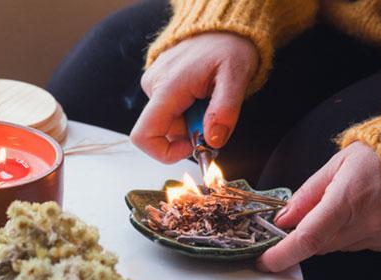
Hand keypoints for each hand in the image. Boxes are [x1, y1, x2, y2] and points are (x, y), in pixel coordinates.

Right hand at [131, 33, 257, 162]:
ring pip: (169, 122)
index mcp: (168, 88)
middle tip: (214, 116)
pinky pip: (170, 110)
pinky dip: (188, 110)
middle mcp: (154, 86)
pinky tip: (201, 93)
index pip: (144, 135)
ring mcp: (154, 85)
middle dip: (190, 132)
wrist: (222, 25)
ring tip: (209, 98)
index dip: (165, 153)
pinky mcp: (159, 84)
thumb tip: (213, 139)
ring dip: (192, 120)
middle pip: (163, 131)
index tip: (191, 147)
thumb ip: (225, 110)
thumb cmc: (228, 46)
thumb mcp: (236, 76)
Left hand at [257, 142, 380, 271]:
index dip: (282, 255)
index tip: (265, 262)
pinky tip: (366, 213)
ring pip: (340, 247)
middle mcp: (367, 222)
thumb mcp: (337, 164)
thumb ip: (307, 194)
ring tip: (348, 204)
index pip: (307, 238)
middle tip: (307, 216)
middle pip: (320, 246)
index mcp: (348, 199)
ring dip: (332, 233)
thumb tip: (283, 220)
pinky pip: (362, 246)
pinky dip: (355, 234)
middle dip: (306, 235)